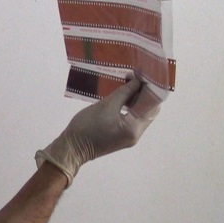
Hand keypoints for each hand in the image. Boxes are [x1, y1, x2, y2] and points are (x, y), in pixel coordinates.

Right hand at [35, 78, 160, 186]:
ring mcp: (129, 137)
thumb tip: (138, 81)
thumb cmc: (86, 126)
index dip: (150, 89)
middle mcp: (136, 134)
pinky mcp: (121, 136)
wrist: (71, 147)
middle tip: (136, 77)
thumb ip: (125, 92)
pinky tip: (123, 97)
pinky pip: (132, 119)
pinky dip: (130, 107)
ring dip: (137, 100)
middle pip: (148, 111)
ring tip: (129, 84)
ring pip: (140, 114)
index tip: (144, 74)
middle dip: (144, 94)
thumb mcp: (106, 105)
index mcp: (134, 128)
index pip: (152, 106)